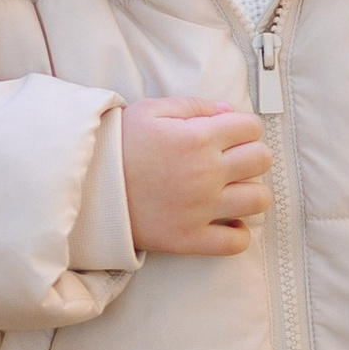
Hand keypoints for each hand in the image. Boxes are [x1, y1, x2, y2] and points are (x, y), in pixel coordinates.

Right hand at [121, 96, 271, 254]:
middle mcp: (206, 173)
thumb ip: (194, 106)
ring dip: (250, 191)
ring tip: (231, 190)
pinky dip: (237, 233)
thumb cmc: (118, 145)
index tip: (230, 135)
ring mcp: (201, 209)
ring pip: (258, 200)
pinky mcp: (190, 239)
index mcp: (198, 138)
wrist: (86, 187)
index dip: (243, 128)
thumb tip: (229, 111)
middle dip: (251, 155)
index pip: (252, 128)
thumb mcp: (151, 110)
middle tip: (232, 160)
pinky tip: (225, 221)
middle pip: (262, 160)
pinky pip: (235, 242)